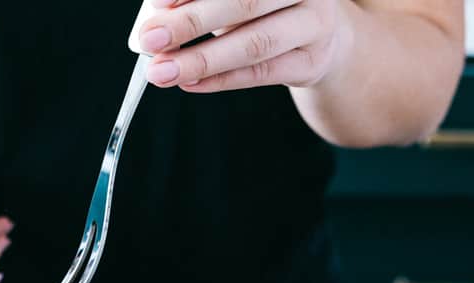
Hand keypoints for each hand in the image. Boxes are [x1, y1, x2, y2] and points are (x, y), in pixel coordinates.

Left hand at [138, 0, 349, 92]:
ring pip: (254, 44)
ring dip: (202, 60)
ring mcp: (314, 24)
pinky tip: (189, 83)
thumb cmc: (267, 7)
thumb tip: (156, 13)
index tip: (156, 2)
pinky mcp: (312, 62)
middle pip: (244, 3)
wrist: (322, 38)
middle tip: (151, 38)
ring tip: (162, 71)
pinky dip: (221, 80)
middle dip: (191, 22)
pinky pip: (261, 74)